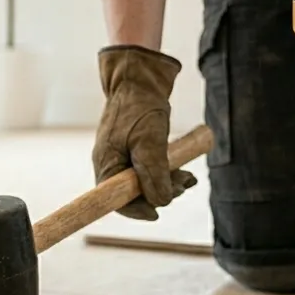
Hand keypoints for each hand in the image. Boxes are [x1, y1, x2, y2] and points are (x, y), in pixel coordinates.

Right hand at [92, 45, 196, 219]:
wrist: (140, 80)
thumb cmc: (140, 107)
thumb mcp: (149, 140)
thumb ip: (154, 172)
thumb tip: (161, 202)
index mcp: (106, 164)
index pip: (115, 201)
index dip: (136, 211)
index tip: (156, 214)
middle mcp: (111, 165)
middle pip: (133, 194)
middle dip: (160, 193)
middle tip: (183, 185)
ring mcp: (123, 158)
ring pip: (146, 183)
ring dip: (168, 183)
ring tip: (188, 177)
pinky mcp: (135, 152)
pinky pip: (151, 171)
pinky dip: (168, 173)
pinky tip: (185, 172)